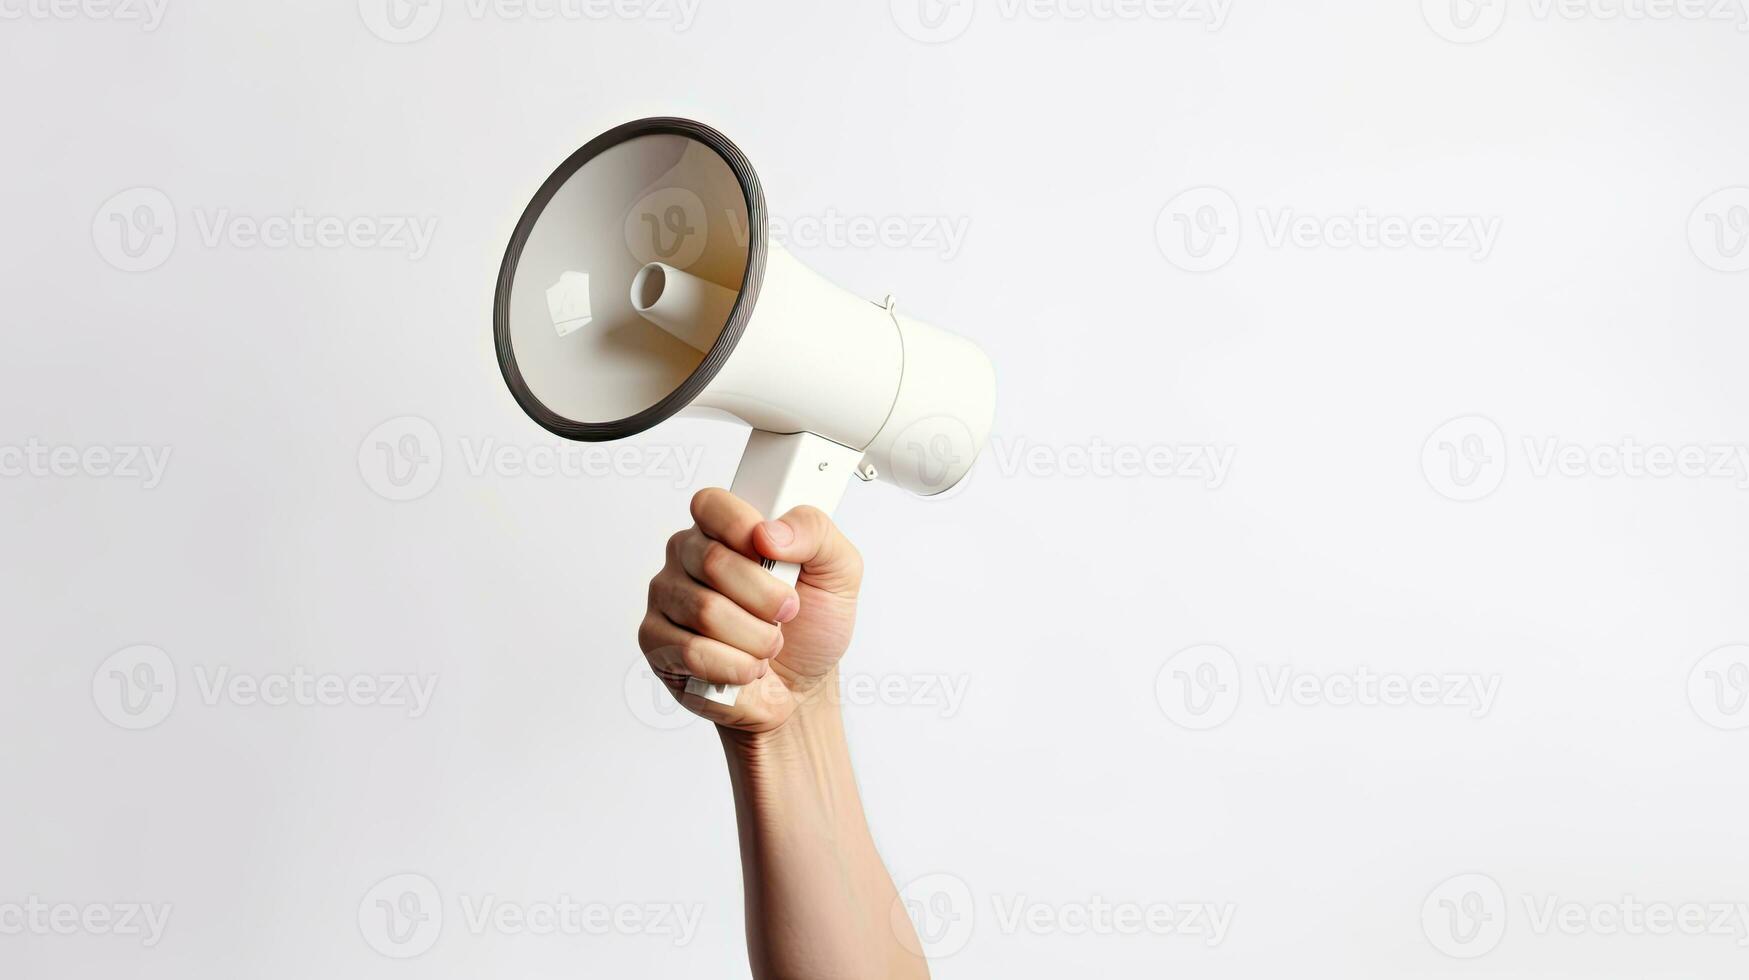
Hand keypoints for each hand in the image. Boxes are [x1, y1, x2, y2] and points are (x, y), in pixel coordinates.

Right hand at [639, 488, 862, 732]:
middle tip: (787, 612)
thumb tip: (769, 531)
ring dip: (755, 638)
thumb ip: (814, 532)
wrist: (802, 686)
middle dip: (766, 597)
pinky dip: (734, 666)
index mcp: (725, 528)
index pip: (711, 504)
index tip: (772, 554)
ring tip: (768, 644)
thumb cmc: (813, 625)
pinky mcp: (657, 642)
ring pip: (705, 611)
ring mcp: (667, 598)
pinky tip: (746, 666)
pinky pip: (690, 651)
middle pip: (712, 561)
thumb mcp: (839, 570)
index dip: (742, 528)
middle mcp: (688, 557)